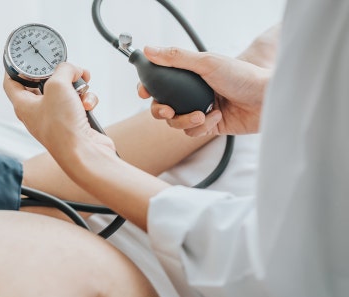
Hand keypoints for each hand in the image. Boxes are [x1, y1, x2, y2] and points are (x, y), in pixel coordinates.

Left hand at [3, 62, 114, 155]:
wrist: (85, 153)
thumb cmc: (63, 128)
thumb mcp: (58, 86)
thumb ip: (63, 69)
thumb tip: (72, 69)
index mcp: (24, 105)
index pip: (11, 82)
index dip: (15, 68)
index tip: (23, 58)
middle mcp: (37, 113)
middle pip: (43, 84)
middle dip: (59, 75)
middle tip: (68, 70)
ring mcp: (55, 118)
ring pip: (65, 92)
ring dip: (77, 87)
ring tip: (82, 89)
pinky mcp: (72, 123)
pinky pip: (78, 103)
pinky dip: (85, 100)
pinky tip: (87, 105)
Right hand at [138, 46, 271, 135]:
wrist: (267, 99)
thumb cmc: (243, 76)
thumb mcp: (207, 62)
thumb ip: (176, 57)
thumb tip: (149, 50)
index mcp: (189, 76)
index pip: (160, 82)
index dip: (148, 87)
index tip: (144, 92)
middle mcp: (191, 93)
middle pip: (160, 106)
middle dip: (160, 110)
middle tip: (167, 109)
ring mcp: (198, 110)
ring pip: (174, 122)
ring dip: (186, 119)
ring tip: (203, 113)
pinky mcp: (208, 126)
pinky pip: (191, 132)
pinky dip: (202, 126)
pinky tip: (217, 117)